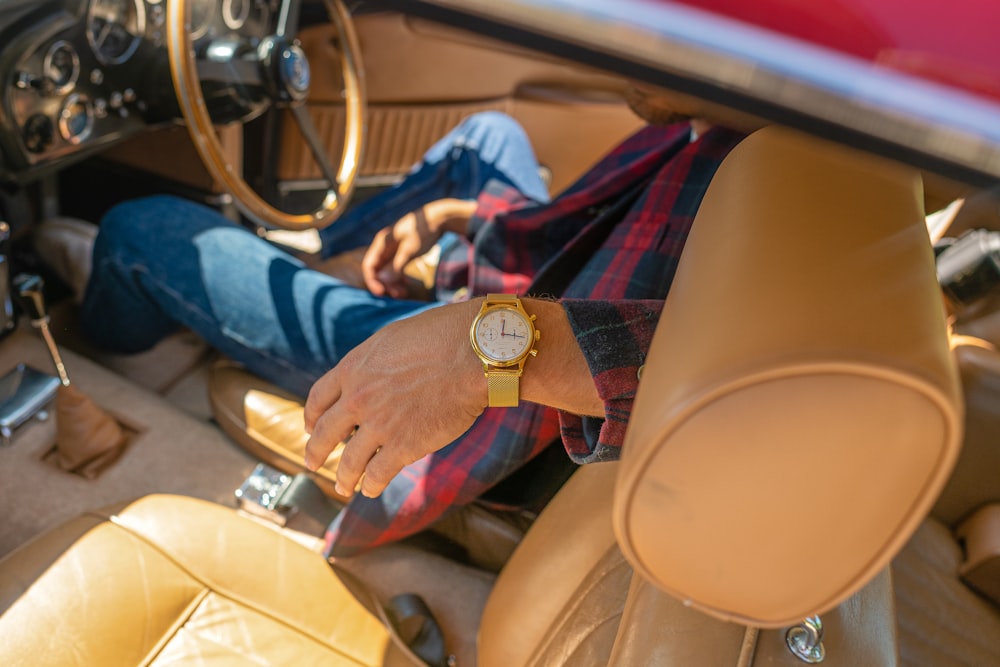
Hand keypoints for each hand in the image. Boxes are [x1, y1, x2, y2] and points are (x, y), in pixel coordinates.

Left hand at [303, 299, 484, 497]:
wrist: (472, 355)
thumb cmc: (443, 336)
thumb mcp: (394, 337)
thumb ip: (376, 360)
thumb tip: (376, 371)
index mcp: (353, 368)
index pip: (318, 397)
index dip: (310, 416)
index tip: (310, 427)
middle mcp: (358, 398)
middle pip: (324, 433)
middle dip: (315, 452)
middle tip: (312, 464)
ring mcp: (379, 424)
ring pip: (348, 461)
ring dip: (344, 477)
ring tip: (343, 487)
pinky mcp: (404, 446)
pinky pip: (378, 474)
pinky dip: (371, 485)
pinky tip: (371, 490)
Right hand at [362, 198, 475, 297]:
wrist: (440, 218)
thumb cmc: (423, 231)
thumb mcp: (409, 250)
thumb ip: (396, 266)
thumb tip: (383, 280)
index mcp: (382, 242)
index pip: (369, 265)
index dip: (372, 280)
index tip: (381, 293)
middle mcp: (384, 246)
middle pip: (378, 270)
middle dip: (386, 284)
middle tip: (399, 295)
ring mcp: (393, 249)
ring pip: (387, 270)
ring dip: (393, 283)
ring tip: (404, 293)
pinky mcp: (402, 251)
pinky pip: (396, 268)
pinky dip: (399, 277)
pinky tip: (407, 284)